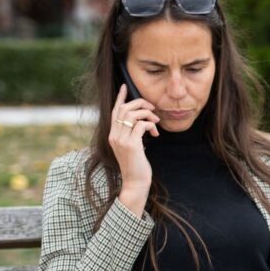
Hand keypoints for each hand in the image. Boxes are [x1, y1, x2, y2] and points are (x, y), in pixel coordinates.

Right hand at [109, 84, 160, 215]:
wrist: (135, 183)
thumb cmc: (137, 166)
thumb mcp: (132, 148)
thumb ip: (132, 135)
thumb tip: (142, 124)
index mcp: (113, 135)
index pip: (114, 111)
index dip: (120, 98)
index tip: (125, 86)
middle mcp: (114, 136)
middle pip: (124, 109)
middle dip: (140, 104)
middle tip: (153, 110)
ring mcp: (121, 140)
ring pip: (132, 115)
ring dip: (147, 115)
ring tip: (156, 123)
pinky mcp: (131, 145)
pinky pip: (141, 125)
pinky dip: (150, 125)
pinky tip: (155, 133)